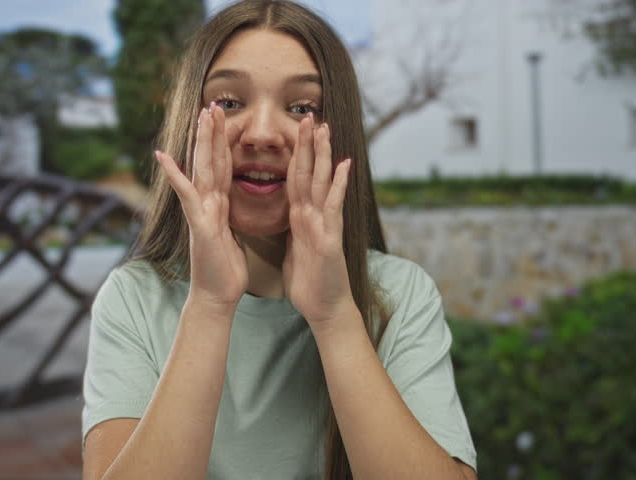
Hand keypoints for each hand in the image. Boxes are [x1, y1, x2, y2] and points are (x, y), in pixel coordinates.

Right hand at [156, 104, 247, 309]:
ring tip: (200, 116)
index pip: (223, 168)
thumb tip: (228, 205)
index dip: (225, 143)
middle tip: (212, 103)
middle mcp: (207, 204)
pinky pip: (188, 196)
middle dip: (212, 133)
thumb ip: (228, 217)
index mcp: (219, 206)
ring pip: (202, 170)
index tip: (227, 119)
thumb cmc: (225, 271)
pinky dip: (176, 176)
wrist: (216, 297)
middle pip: (211, 161)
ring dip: (201, 142)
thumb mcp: (232, 237)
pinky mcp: (199, 224)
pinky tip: (164, 157)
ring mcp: (201, 212)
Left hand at [283, 113, 353, 325]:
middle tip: (309, 115)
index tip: (291, 130)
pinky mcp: (330, 239)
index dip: (293, 154)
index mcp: (301, 218)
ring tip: (324, 129)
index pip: (296, 179)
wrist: (325, 309)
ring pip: (323, 184)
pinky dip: (339, 186)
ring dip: (324, 156)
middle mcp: (315, 216)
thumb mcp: (295, 249)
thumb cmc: (310, 282)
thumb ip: (295, 229)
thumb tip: (290, 217)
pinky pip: (334, 208)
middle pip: (310, 174)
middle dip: (308, 145)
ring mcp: (325, 225)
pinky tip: (345, 165)